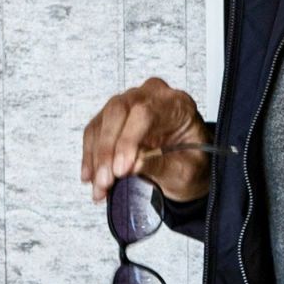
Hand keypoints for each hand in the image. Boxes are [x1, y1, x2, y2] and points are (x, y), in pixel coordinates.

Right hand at [81, 77, 212, 204]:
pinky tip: (91, 176)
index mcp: (177, 104)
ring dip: (96, 158)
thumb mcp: (187, 171)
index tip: (122, 169)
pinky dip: (90, 157)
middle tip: (106, 180)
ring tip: (99, 186)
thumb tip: (134, 164)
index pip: (146, 112)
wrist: (188, 166)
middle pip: (118, 111)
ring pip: (102, 123)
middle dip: (107, 150)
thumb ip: (163, 166)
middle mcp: (151, 97)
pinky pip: (94, 133)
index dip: (129, 140)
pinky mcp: (112, 119)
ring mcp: (129, 104)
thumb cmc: (192, 163)